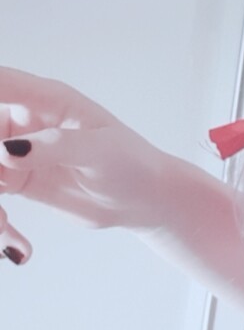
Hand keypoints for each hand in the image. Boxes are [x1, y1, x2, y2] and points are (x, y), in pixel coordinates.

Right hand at [0, 66, 173, 265]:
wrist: (143, 198)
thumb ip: (54, 147)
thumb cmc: (131, 162)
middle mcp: (24, 120)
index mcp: (45, 98)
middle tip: (3, 190)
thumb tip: (5, 149)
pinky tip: (18, 247)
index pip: (1, 82)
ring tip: (8, 234)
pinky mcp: (16, 179)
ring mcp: (16, 150)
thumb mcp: (98, 151)